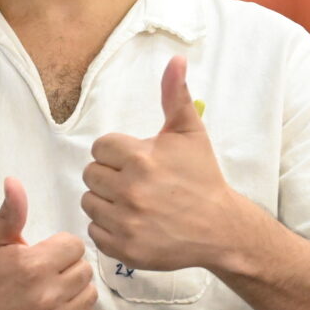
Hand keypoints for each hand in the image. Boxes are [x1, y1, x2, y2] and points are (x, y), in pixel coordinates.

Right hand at [0, 178, 96, 309]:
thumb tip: (13, 181)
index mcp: (33, 265)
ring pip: (89, 291)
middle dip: (69, 263)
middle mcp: (48, 292)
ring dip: (77, 285)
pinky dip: (77, 303)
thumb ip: (11, 212)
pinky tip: (60, 299)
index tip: (46, 250)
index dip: (61, 244)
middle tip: (50, 266)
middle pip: (84, 267)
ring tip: (56, 283)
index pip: (74, 245)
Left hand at [81, 55, 241, 271]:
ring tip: (132, 201)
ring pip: (89, 202)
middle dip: (109, 175)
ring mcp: (127, 222)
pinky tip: (131, 221)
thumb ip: (175, 95)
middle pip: (91, 174)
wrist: (221, 228)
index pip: (101, 147)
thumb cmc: (202, 177)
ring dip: (105, 200)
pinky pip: (94, 231)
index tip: (136, 159)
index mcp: (141, 158)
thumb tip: (176, 59)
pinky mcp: (125, 249)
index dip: (116, 152)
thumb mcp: (190, 133)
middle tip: (134, 180)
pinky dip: (108, 227)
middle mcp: (131, 190)